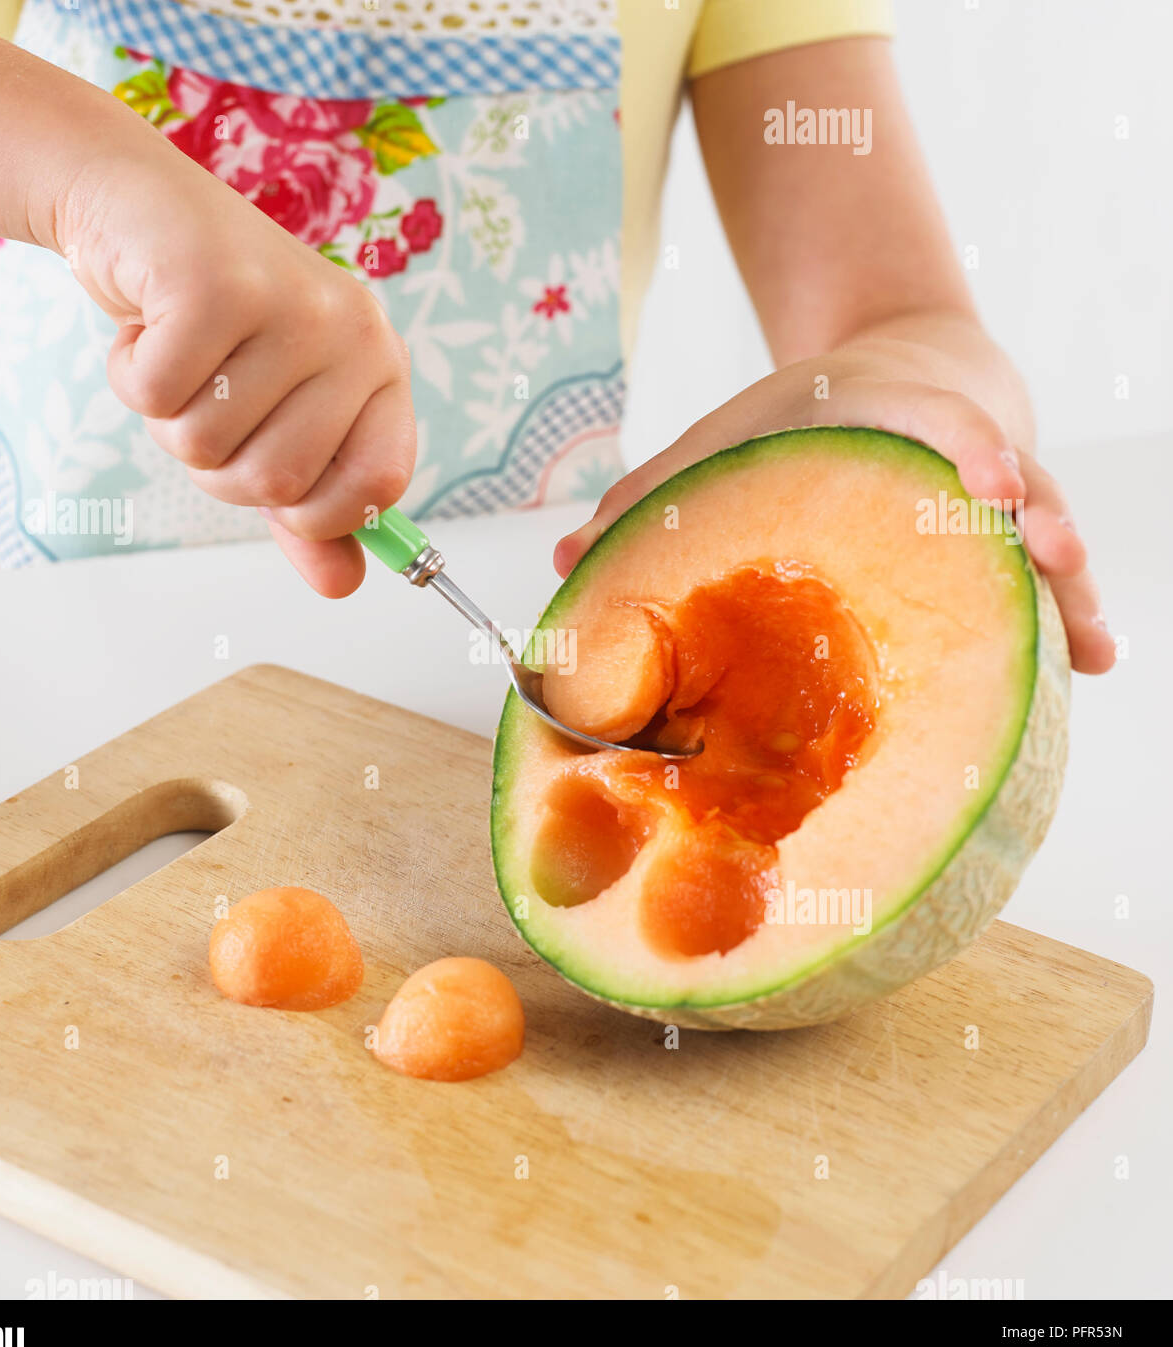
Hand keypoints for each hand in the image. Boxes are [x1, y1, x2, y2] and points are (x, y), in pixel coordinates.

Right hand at [57, 140, 414, 596]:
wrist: (139, 206)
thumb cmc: (218, 329)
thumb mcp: (276, 421)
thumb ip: (310, 511)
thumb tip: (344, 585)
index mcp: (381, 368)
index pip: (377, 489)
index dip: (319, 516)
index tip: (281, 492)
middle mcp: (351, 332)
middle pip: (278, 483)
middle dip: (220, 466)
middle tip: (211, 398)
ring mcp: (287, 304)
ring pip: (209, 446)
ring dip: (171, 419)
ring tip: (183, 355)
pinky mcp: (213, 284)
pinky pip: (157, 398)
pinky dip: (131, 376)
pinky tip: (147, 324)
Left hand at [555, 329, 1114, 674]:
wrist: (899, 374)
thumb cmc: (803, 419)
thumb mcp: (729, 442)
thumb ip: (652, 502)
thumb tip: (564, 566)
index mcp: (878, 417)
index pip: (931, 420)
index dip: (964, 445)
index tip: (988, 483)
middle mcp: (948, 448)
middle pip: (1008, 480)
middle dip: (1032, 519)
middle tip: (1051, 556)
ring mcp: (989, 495)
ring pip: (1040, 534)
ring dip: (1063, 588)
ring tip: (1089, 649)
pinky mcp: (1006, 536)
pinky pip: (1043, 577)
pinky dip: (1069, 615)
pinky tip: (1090, 664)